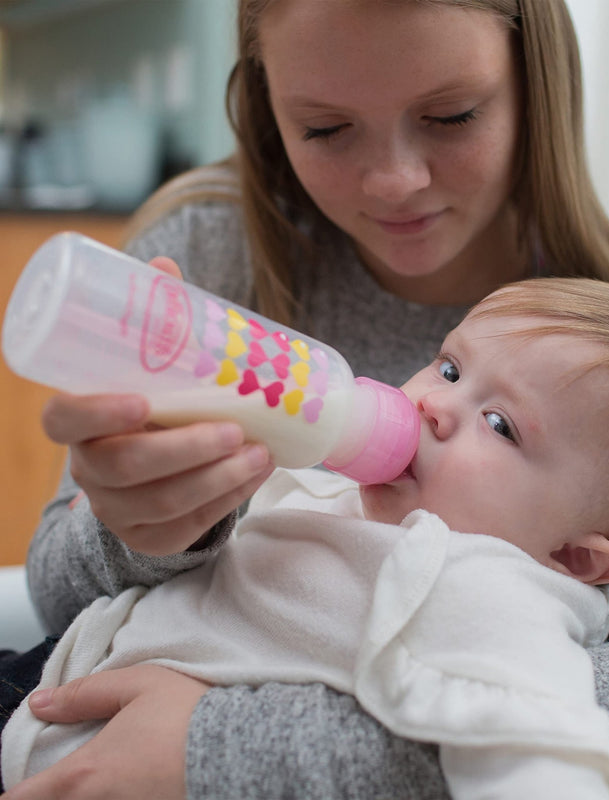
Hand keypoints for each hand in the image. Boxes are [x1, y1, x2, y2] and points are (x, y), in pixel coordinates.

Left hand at [3, 665, 209, 799]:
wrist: (244, 746)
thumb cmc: (189, 712)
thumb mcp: (139, 685)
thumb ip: (85, 695)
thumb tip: (40, 704)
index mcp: (85, 774)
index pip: (22, 799)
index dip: (15, 794)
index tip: (22, 786)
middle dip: (52, 794)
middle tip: (66, 778)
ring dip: (88, 796)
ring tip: (107, 779)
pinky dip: (121, 798)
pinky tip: (136, 785)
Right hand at [41, 257, 273, 554]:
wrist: (155, 470)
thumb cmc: (154, 406)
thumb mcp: (149, 368)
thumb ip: (155, 321)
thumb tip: (164, 266)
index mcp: (79, 423)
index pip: (62, 421)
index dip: (95, 413)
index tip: (142, 401)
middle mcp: (90, 469)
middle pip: (125, 466)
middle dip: (185, 449)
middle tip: (234, 430)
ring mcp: (117, 510)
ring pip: (163, 503)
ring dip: (218, 478)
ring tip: (261, 453)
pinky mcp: (150, 536)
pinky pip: (187, 527)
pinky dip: (227, 501)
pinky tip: (255, 475)